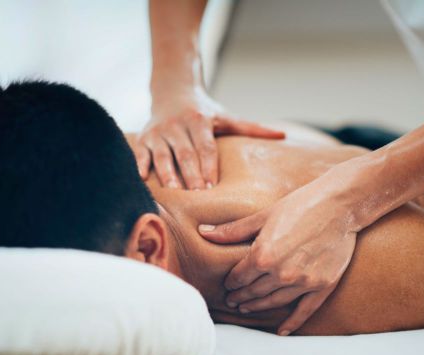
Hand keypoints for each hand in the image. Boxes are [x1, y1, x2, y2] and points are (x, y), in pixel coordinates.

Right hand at [137, 87, 284, 187]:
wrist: (172, 91)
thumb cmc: (204, 112)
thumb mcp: (227, 117)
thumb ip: (252, 128)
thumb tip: (283, 135)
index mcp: (199, 121)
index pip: (205, 146)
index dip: (208, 165)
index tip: (212, 185)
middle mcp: (177, 125)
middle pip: (185, 153)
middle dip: (190, 174)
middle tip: (196, 195)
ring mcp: (158, 132)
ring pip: (162, 155)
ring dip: (167, 174)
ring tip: (173, 192)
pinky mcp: (144, 138)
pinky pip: (140, 153)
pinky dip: (140, 165)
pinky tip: (142, 180)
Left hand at [198, 167, 358, 334]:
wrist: (339, 205)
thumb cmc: (300, 204)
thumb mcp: (264, 215)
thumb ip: (233, 230)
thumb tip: (204, 231)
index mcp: (263, 255)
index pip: (240, 276)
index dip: (231, 282)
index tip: (228, 285)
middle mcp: (281, 273)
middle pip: (254, 291)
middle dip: (241, 296)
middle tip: (232, 301)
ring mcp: (303, 282)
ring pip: (274, 302)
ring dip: (258, 307)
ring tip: (247, 308)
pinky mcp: (322, 286)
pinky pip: (304, 310)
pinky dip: (292, 323)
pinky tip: (282, 331)